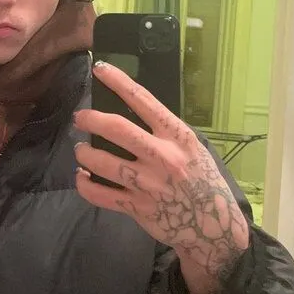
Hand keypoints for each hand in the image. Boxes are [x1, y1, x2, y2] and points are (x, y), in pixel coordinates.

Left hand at [73, 61, 249, 293]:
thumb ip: (165, 133)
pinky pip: (101, 195)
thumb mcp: (192, 148)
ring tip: (81, 149)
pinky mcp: (138, 207)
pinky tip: (82, 176)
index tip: (100, 69)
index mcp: (177, 136)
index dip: (118, 82)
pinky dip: (85, 184)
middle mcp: (162, 156)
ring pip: (103, 163)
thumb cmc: (202, 179)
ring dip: (85, 152)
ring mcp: (148, 184)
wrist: (213, 224)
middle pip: (117, 129)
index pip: (144, 101)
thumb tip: (129, 113)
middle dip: (92, 119)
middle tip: (80, 117)